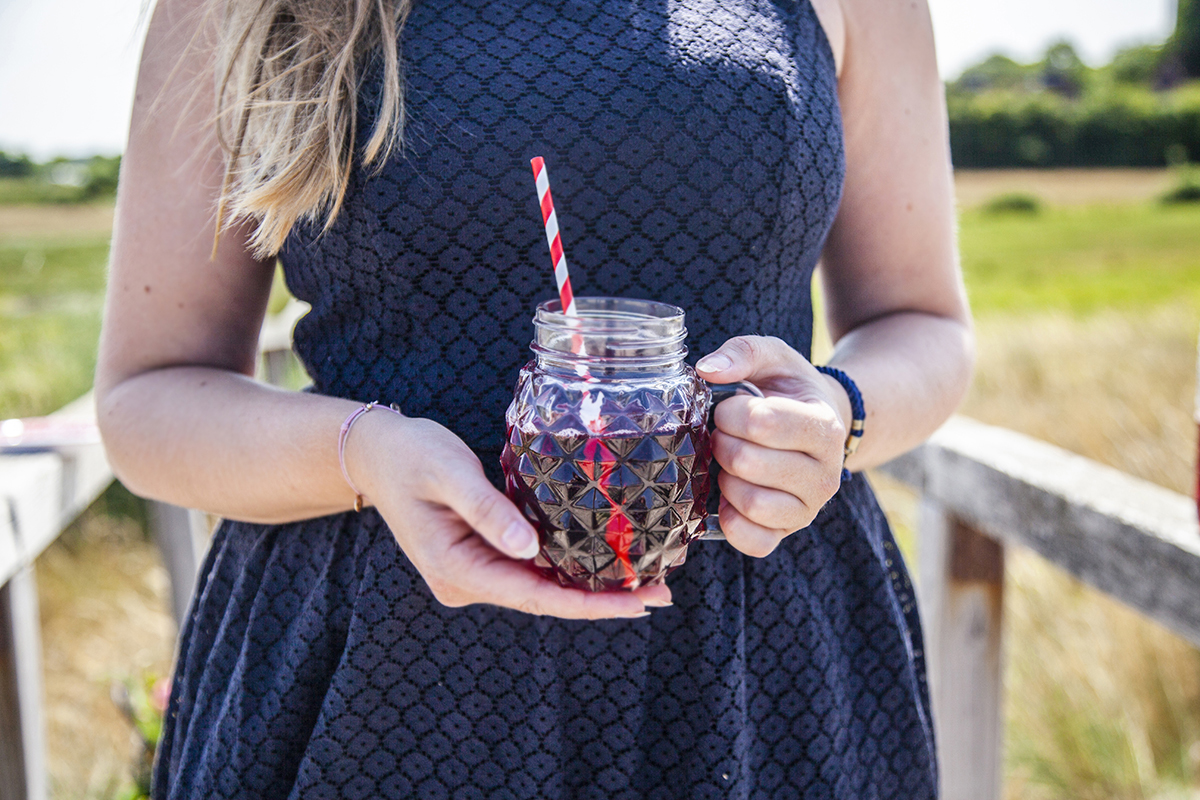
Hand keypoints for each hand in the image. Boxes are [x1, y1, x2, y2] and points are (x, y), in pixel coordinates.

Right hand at [344, 410, 670, 617]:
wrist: (377, 452)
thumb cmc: (412, 454)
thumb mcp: (450, 473)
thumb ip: (489, 510)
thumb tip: (531, 550)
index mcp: (456, 569)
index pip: (533, 596)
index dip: (587, 603)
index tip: (635, 604)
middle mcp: (465, 582)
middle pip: (542, 599)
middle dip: (600, 600)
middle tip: (659, 595)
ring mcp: (472, 573)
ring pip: (539, 587)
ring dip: (588, 588)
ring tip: (644, 585)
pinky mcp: (480, 557)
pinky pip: (530, 570)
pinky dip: (568, 569)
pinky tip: (603, 566)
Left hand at [696, 336, 849, 557]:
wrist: (817, 427)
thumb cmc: (788, 391)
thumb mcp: (775, 358)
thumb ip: (744, 351)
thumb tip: (708, 369)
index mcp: (824, 426)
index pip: (762, 422)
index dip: (730, 412)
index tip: (729, 407)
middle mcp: (826, 474)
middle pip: (748, 463)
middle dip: (721, 444)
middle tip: (723, 435)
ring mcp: (809, 508)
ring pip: (750, 503)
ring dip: (724, 480)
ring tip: (729, 463)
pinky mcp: (787, 532)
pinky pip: (754, 541)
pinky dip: (731, 520)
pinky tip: (728, 496)